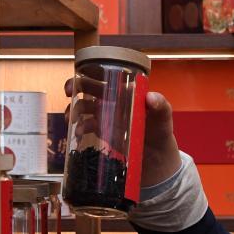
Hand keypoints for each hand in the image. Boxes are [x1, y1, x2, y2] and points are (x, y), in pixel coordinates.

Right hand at [64, 78, 181, 186]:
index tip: (82, 76)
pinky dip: (79, 128)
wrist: (156, 161)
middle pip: (89, 88)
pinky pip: (85, 126)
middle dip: (75, 87)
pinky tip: (80, 134)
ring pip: (83, 107)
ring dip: (74, 110)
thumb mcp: (164, 119)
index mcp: (126, 92)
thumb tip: (151, 97)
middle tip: (69, 93)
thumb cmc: (161, 134)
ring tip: (73, 119)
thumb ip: (161, 107)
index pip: (106, 76)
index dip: (91, 72)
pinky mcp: (101, 132)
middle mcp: (113, 101)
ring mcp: (105, 116)